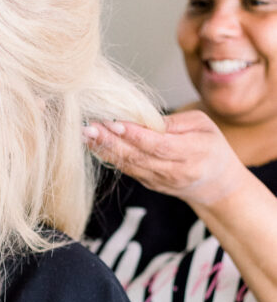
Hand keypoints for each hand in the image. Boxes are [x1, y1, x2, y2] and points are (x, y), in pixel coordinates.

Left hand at [84, 109, 248, 206]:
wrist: (214, 184)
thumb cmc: (210, 146)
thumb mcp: (202, 125)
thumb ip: (173, 122)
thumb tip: (142, 117)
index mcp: (193, 152)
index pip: (159, 145)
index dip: (135, 135)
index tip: (114, 123)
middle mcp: (174, 171)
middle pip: (138, 156)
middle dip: (111, 141)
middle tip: (89, 127)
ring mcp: (159, 180)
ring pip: (128, 165)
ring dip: (104, 149)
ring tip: (86, 133)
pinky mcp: (148, 184)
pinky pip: (127, 169)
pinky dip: (109, 157)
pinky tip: (94, 144)